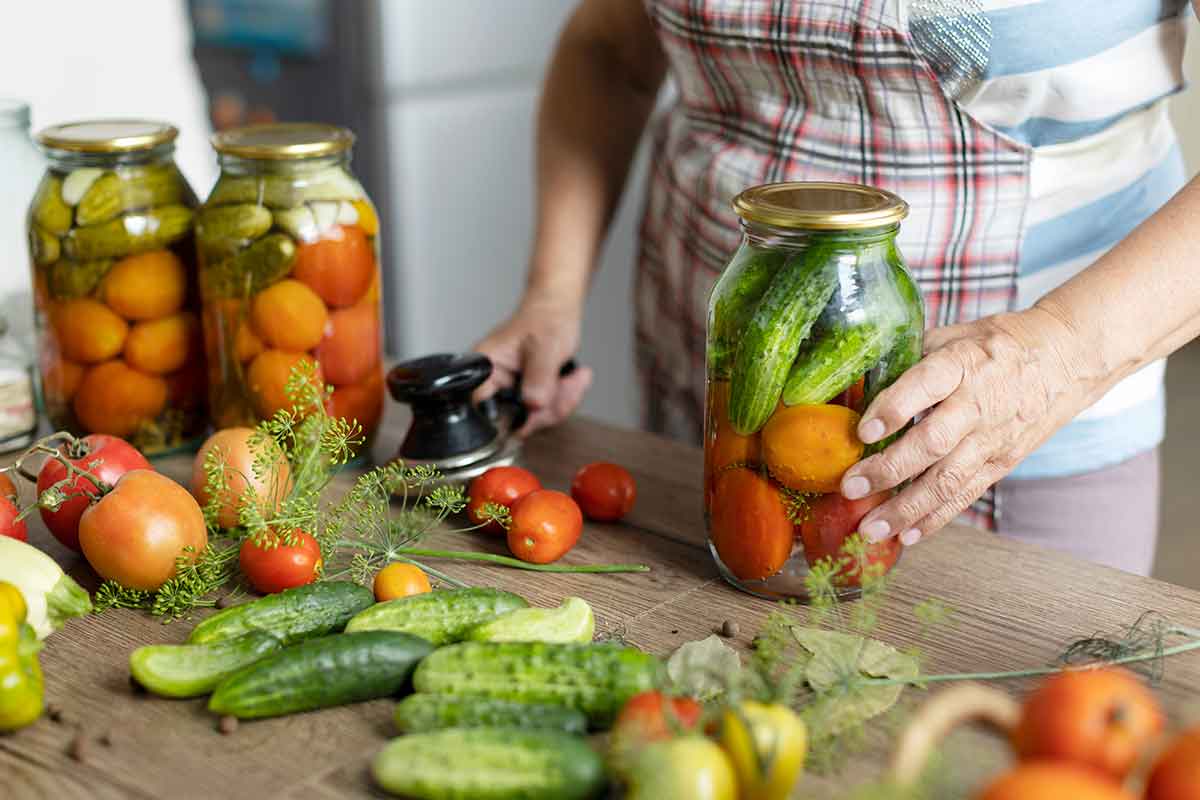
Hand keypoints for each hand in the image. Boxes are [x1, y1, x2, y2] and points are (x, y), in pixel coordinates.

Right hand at [474, 292, 593, 435]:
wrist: (558, 311)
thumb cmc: (545, 318)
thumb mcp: (545, 347)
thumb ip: (538, 377)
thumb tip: (533, 404)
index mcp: (485, 366)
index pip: (484, 407)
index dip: (510, 415)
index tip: (537, 409)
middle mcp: (493, 381)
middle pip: (513, 419)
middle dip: (546, 409)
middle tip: (567, 388)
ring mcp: (510, 390)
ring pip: (533, 418)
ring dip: (560, 403)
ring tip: (574, 379)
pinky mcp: (525, 395)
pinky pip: (543, 412)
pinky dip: (562, 400)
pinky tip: (572, 380)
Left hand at [839, 308, 1093, 544]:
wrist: (1067, 358)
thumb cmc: (997, 345)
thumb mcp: (955, 335)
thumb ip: (910, 358)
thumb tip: (859, 383)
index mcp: (962, 364)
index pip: (926, 385)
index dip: (894, 409)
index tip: (863, 431)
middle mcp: (978, 404)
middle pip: (933, 442)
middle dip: (888, 469)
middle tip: (851, 488)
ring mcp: (992, 438)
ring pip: (948, 479)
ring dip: (906, 508)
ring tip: (871, 529)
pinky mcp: (1002, 462)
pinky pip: (966, 494)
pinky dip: (936, 518)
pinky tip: (907, 535)